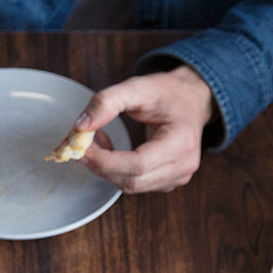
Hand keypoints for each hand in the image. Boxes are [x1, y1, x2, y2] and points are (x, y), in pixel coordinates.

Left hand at [75, 65, 215, 192]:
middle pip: (133, 181)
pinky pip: (136, 184)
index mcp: (182, 141)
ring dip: (106, 168)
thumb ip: (107, 102)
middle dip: (101, 166)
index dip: (106, 160)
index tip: (83, 146)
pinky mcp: (169, 181)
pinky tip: (111, 151)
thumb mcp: (137, 86)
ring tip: (97, 140)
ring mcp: (178, 177)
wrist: (191, 99)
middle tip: (82, 144)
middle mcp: (184, 165)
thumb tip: (81, 127)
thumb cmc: (168, 92)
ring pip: (131, 186)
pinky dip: (116, 171)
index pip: (139, 164)